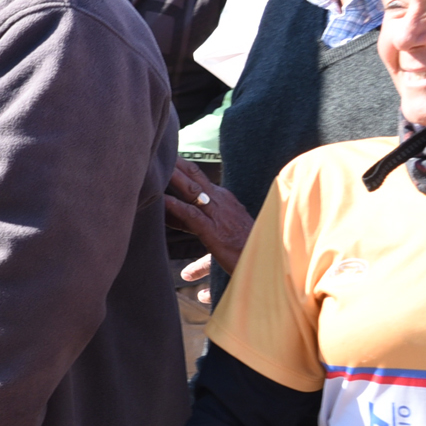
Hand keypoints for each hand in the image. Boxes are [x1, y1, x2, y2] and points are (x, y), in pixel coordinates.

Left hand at [163, 160, 251, 286]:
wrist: (270, 266)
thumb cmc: (248, 258)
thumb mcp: (223, 252)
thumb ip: (200, 263)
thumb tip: (186, 277)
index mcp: (225, 203)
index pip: (199, 181)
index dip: (180, 170)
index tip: (163, 158)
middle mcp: (221, 204)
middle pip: (194, 177)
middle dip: (175, 163)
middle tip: (156, 148)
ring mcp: (218, 216)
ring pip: (191, 190)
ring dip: (172, 177)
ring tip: (155, 164)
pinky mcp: (214, 232)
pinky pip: (192, 215)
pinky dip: (175, 207)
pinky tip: (161, 200)